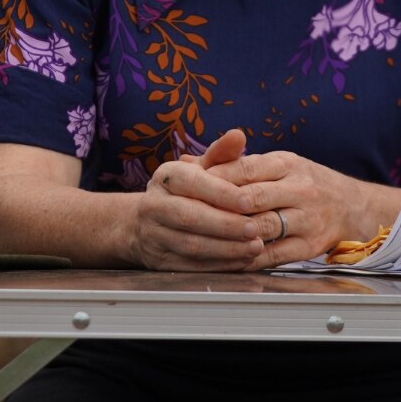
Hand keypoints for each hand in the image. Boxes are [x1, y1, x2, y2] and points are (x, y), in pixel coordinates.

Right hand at [129, 129, 266, 270]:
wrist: (145, 223)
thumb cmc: (185, 191)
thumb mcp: (199, 168)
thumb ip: (221, 154)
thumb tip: (239, 135)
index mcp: (167, 177)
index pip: (193, 183)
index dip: (222, 194)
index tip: (249, 202)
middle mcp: (155, 205)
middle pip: (190, 217)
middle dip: (226, 225)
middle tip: (255, 228)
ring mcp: (155, 235)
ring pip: (191, 245)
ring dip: (226, 249)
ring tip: (255, 247)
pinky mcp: (160, 261)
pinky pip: (191, 266)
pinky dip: (219, 266)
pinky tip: (242, 261)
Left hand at [202, 150, 381, 270]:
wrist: (351, 207)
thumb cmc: (303, 183)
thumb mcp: (275, 165)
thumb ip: (232, 164)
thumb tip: (187, 163)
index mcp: (287, 164)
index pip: (244, 169)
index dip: (214, 179)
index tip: (188, 187)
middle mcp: (300, 189)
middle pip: (251, 198)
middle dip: (218, 207)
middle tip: (189, 215)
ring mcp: (306, 219)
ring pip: (261, 227)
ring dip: (230, 234)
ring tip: (202, 238)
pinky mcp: (308, 246)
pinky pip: (272, 255)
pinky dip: (246, 258)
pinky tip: (225, 258)